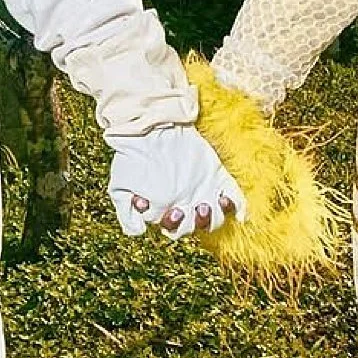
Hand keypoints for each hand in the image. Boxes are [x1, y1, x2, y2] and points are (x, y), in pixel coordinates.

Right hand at [108, 127, 246, 240]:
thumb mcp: (120, 187)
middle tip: (184, 208)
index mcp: (166, 208)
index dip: (172, 224)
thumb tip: (140, 232)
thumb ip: (126, 214)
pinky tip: (230, 205)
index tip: (170, 211)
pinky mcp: (218, 177)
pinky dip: (237, 207)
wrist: (149, 125)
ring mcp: (204, 190)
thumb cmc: (133, 156)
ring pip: (215, 217)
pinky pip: (235, 198)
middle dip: (190, 223)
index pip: (174, 228)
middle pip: (194, 226)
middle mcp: (187, 202)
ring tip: (204, 205)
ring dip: (211, 218)